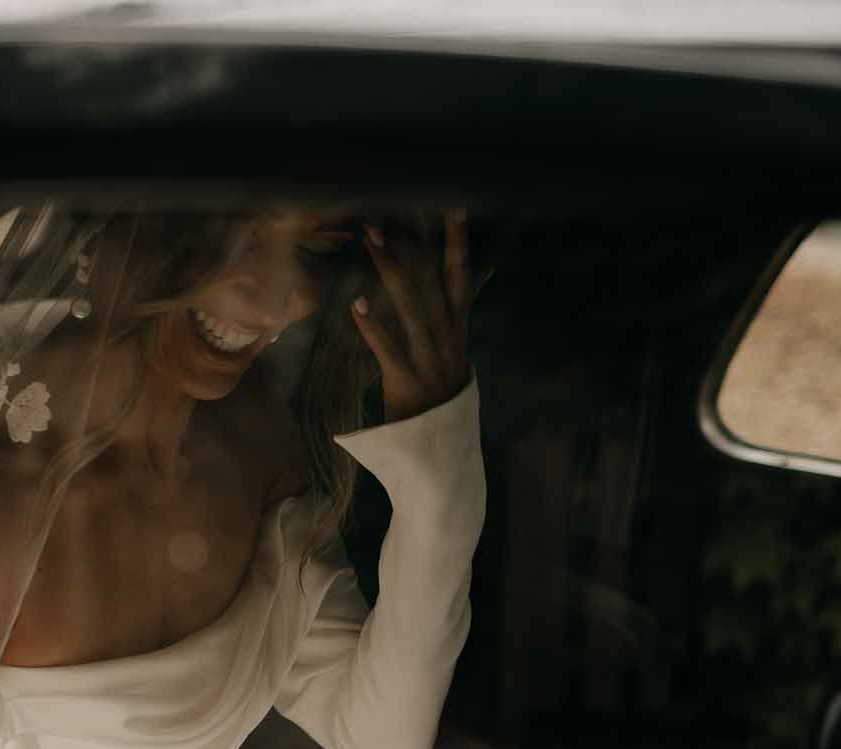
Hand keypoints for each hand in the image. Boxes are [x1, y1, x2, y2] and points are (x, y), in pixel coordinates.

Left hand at [349, 210, 473, 421]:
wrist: (442, 446)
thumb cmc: (443, 392)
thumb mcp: (459, 347)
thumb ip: (465, 308)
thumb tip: (485, 271)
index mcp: (458, 330)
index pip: (460, 279)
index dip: (457, 245)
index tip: (453, 210)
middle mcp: (447, 340)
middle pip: (429, 287)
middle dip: (409, 252)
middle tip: (386, 221)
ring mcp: (428, 361)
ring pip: (410, 309)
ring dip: (388, 274)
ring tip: (370, 245)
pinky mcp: (406, 382)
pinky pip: (388, 349)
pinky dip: (372, 326)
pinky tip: (355, 303)